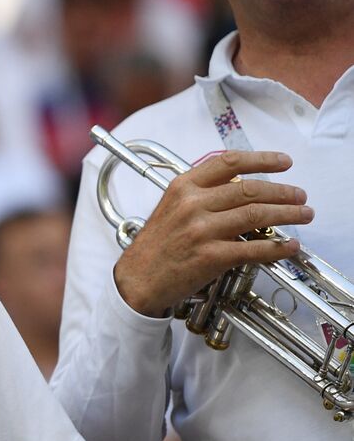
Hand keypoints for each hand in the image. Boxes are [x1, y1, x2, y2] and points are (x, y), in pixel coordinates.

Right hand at [113, 149, 310, 315]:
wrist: (136, 281)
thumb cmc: (154, 247)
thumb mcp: (170, 208)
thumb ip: (201, 195)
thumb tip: (241, 189)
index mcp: (183, 187)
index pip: (229, 163)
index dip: (262, 159)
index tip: (284, 162)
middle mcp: (192, 205)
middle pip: (250, 189)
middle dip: (283, 192)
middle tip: (300, 197)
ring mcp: (201, 230)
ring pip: (257, 215)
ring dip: (288, 214)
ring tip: (303, 215)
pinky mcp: (210, 256)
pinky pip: (253, 249)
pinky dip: (277, 248)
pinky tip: (289, 247)